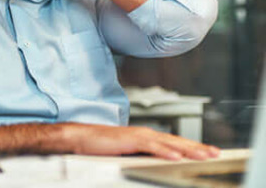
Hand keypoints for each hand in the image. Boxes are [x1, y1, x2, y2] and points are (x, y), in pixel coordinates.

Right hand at [67, 124, 219, 160]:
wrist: (84, 138)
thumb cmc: (103, 146)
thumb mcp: (128, 154)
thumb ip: (143, 157)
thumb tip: (159, 165)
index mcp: (147, 138)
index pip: (174, 144)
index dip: (192, 148)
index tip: (208, 153)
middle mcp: (146, 134)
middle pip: (176, 142)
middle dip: (197, 148)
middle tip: (216, 153)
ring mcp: (138, 135)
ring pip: (168, 143)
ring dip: (188, 149)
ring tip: (204, 155)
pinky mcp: (130, 139)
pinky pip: (151, 146)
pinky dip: (165, 151)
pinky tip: (177, 157)